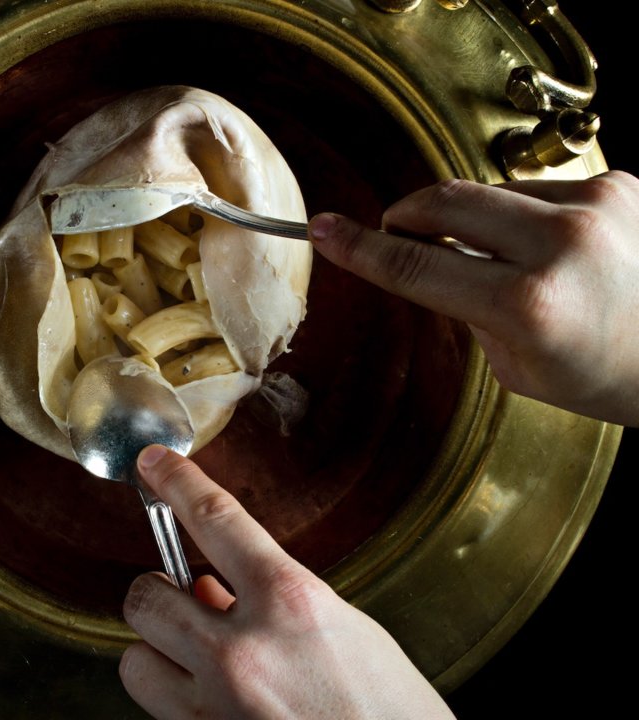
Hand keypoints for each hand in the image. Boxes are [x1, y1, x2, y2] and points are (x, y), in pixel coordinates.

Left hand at [119, 445, 454, 719]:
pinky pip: (157, 710)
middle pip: (145, 595)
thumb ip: (274, 601)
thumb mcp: (345, 630)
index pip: (216, 519)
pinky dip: (175, 698)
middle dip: (160, 592)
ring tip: (194, 656)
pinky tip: (212, 698)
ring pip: (134, 659)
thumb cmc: (392, 712)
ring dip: (159, 651)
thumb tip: (211, 591)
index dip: (177, 482)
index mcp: (293, 602)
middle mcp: (245, 651)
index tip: (155, 465)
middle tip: (186, 599)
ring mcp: (218, 708)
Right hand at [308, 171, 638, 426]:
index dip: (360, 248)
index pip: (415, 266)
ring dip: (480, 222)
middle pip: (444, 200)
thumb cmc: (612, 375)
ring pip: (491, 193)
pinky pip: (538, 190)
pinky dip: (529, 217)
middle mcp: (563, 245)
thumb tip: (438, 259)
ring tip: (513, 263)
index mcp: (529, 306)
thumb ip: (470, 310)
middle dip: (408, 213)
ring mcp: (595, 206)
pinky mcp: (617, 185)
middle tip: (397, 229)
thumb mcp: (519, 367)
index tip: (326, 229)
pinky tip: (558, 249)